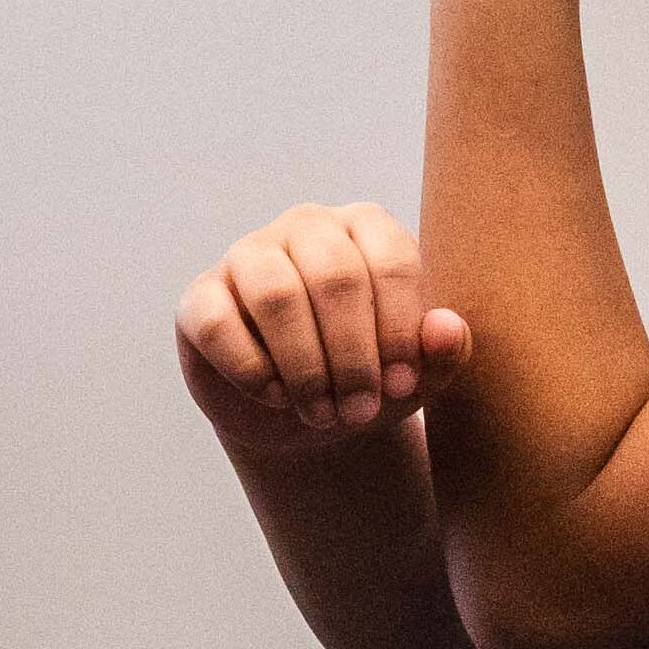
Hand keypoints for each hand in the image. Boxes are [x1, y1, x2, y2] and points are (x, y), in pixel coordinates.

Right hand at [176, 201, 469, 452]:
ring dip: (305, 367)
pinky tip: (275, 396)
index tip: (402, 387)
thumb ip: (443, 352)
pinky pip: (218, 323)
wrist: (303, 421)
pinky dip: (252, 370)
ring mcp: (248, 256)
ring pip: (276, 294)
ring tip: (322, 413)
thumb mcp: (415, 376)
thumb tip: (447, 328)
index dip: (399, 329)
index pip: (389, 260)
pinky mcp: (201, 297)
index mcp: (367, 228)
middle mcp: (307, 227)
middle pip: (334, 277)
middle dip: (353, 356)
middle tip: (360, 412)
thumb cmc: (368, 381)